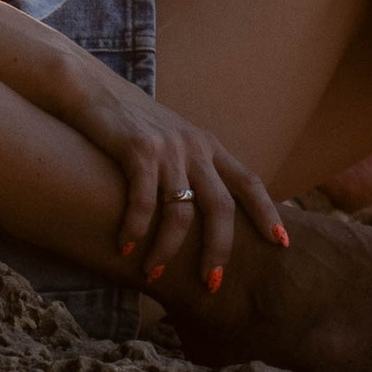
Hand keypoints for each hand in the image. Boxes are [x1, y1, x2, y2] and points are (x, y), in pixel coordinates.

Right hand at [54, 59, 288, 292]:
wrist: (91, 88)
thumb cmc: (130, 121)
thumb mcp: (172, 138)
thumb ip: (191, 165)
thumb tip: (202, 210)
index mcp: (207, 145)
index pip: (249, 181)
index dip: (267, 213)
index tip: (281, 243)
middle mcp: (194, 146)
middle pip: (221, 208)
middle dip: (219, 250)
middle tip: (211, 283)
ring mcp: (168, 149)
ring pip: (181, 214)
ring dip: (168, 250)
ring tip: (154, 271)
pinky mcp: (138, 150)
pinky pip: (143, 203)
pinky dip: (136, 230)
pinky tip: (125, 246)